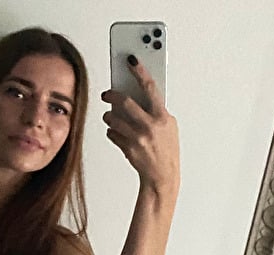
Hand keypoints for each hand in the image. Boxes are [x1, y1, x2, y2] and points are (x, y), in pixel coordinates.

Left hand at [101, 55, 179, 193]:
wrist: (161, 176)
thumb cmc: (166, 149)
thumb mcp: (168, 126)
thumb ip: (156, 110)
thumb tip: (139, 94)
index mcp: (163, 116)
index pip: (150, 87)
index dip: (140, 71)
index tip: (131, 60)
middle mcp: (151, 126)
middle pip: (125, 102)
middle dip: (112, 95)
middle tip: (106, 93)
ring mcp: (138, 138)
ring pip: (113, 119)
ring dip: (108, 116)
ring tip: (110, 116)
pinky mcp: (127, 148)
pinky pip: (111, 134)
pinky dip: (111, 131)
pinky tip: (116, 132)